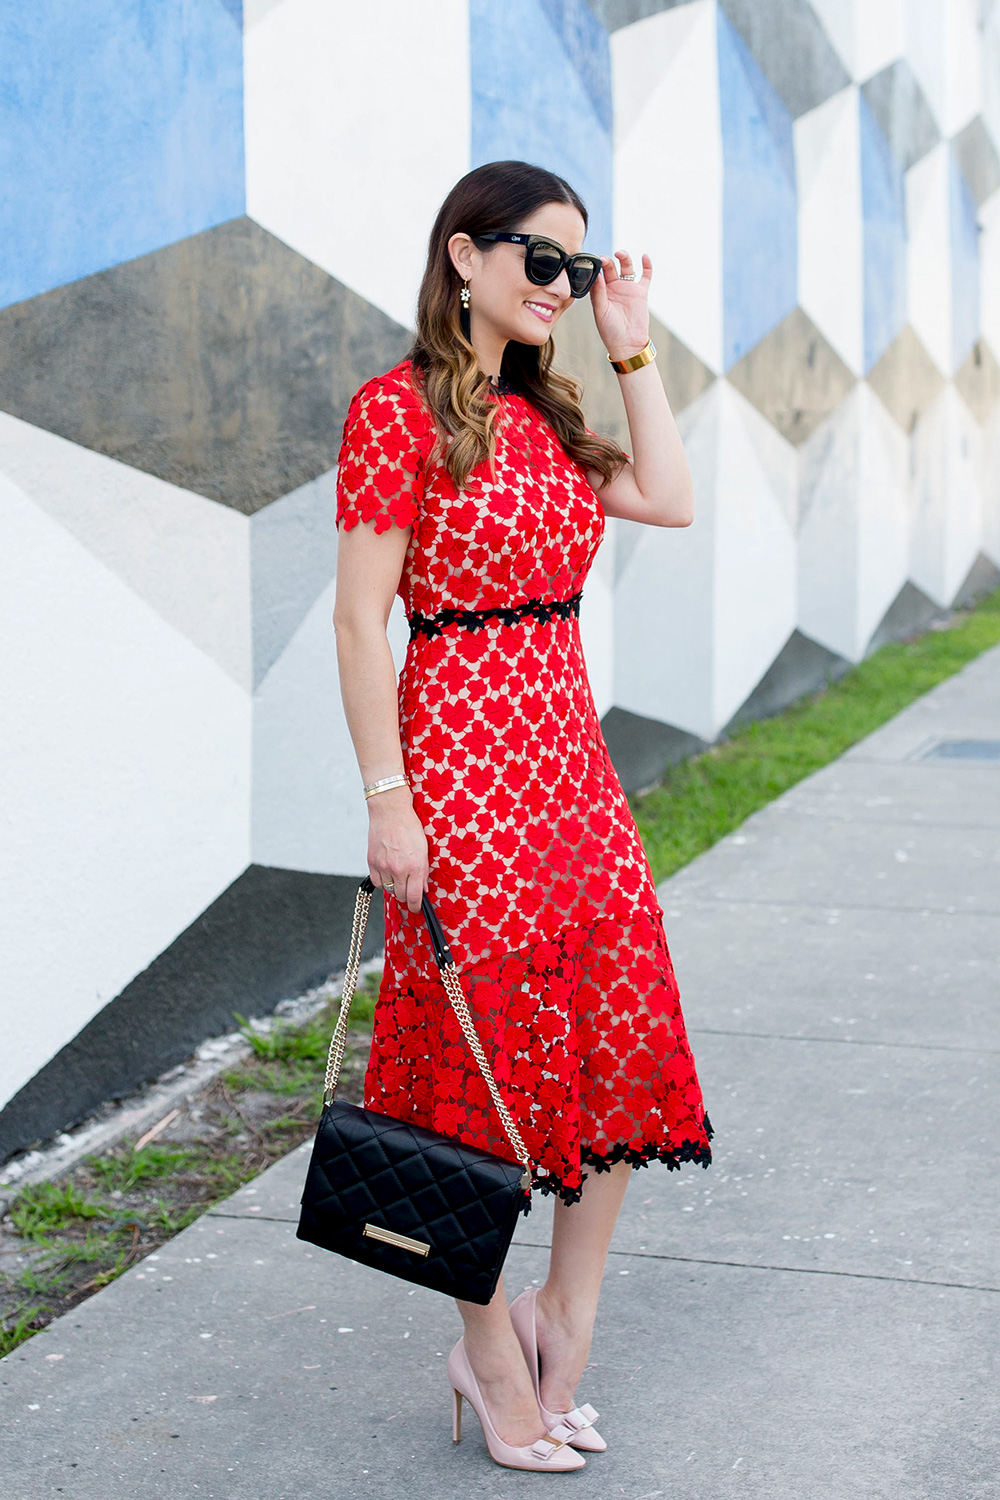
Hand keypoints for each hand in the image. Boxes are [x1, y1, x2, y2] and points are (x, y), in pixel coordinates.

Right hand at [367, 791, 428, 913]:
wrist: (390, 812)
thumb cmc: (409, 827)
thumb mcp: (424, 849)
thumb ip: (423, 871)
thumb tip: (423, 889)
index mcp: (415, 866)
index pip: (414, 897)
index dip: (415, 906)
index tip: (416, 908)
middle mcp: (399, 869)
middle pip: (401, 896)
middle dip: (406, 896)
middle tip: (409, 889)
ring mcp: (384, 866)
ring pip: (389, 890)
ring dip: (395, 887)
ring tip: (399, 877)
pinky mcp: (372, 862)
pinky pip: (377, 882)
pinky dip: (383, 881)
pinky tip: (388, 873)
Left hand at [589, 249, 651, 360]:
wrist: (627, 343)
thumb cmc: (610, 331)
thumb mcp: (601, 311)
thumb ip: (598, 293)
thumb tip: (597, 274)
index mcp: (601, 292)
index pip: (598, 274)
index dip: (597, 266)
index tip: (596, 262)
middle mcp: (614, 288)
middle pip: (611, 268)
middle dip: (608, 261)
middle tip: (605, 259)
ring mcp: (628, 288)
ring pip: (626, 268)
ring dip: (624, 258)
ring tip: (620, 254)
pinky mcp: (641, 292)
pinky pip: (645, 276)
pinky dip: (646, 265)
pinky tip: (644, 256)